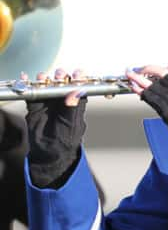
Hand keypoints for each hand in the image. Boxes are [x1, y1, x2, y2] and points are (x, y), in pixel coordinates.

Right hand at [25, 67, 87, 187]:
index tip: (78, 74)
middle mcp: (62, 102)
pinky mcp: (35, 106)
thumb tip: (75, 94)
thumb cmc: (65, 142)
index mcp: (75, 106)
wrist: (49, 155)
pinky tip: (27, 79)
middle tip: (59, 75)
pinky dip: (30, 85)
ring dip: (45, 79)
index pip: (78, 89)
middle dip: (61, 76)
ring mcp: (48, 103)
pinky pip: (32, 93)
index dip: (78, 80)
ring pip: (47, 86)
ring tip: (43, 78)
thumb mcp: (71, 126)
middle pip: (62, 83)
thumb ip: (72, 110)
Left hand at [125, 64, 167, 164]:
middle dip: (149, 68)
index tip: (165, 67)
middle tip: (141, 69)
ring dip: (138, 77)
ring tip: (131, 74)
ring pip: (152, 82)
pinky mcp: (164, 107)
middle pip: (162, 72)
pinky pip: (149, 95)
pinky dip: (139, 90)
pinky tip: (134, 87)